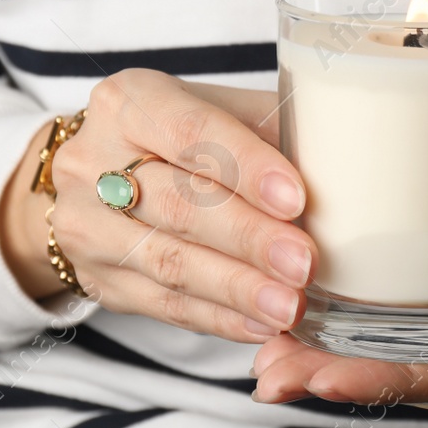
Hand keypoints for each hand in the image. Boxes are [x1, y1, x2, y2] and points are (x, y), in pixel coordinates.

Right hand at [0, 70, 315, 342]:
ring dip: (237, 288)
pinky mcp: (97, 279)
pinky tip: (261, 325)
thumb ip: (267, 128)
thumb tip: (342, 161)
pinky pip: (164, 305)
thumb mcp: (213, 111)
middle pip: (178, 203)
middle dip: (248, 237)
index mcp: (130, 102)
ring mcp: (85, 224)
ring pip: (168, 262)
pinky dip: (219, 318)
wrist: (92, 177)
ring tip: (290, 305)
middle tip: (304, 262)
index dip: (246, 166)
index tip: (297, 198)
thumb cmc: (176, 138)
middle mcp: (93, 159)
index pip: (192, 131)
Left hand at [248, 121, 427, 414]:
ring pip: (412, 364)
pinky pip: (415, 336)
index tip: (324, 372)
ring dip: (341, 363)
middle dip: (345, 378)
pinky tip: (306, 323)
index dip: (392, 379)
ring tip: (268, 355)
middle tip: (270, 370)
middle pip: (427, 380)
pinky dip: (360, 335)